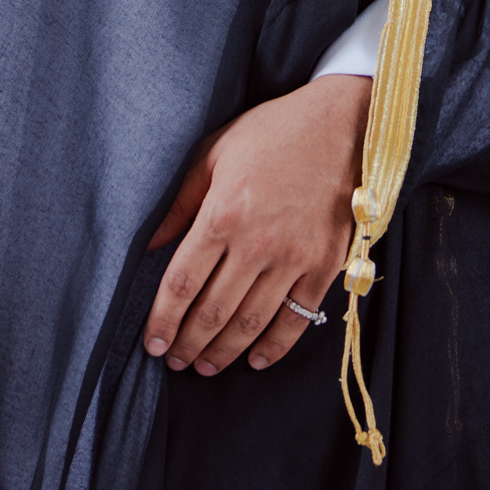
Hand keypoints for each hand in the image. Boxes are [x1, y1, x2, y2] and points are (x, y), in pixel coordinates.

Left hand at [143, 75, 370, 376]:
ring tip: (204, 365)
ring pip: (250, 324)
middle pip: (212, 312)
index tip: (152, 342)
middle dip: (187, 344)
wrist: (340, 124)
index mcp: (222, 214)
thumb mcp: (213, 153)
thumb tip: (148, 247)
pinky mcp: (325, 265)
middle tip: (173, 361)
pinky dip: (274, 347)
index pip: (182, 283)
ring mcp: (294, 258)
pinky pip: (296, 319)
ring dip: (223, 353)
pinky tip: (255, 359)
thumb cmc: (271, 132)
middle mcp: (256, 243)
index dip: (163, 320)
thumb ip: (179, 203)